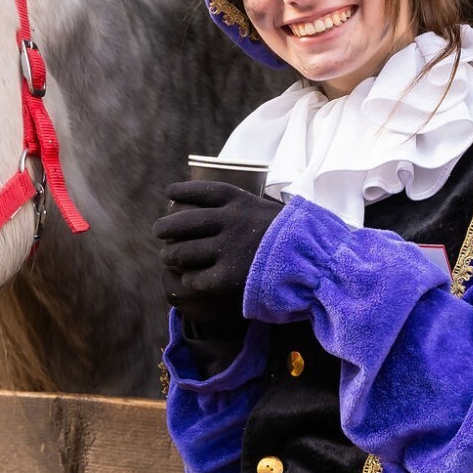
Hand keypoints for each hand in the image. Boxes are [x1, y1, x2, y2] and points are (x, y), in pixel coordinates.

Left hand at [154, 180, 282, 324]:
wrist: (315, 262)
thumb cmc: (296, 239)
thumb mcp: (271, 212)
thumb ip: (246, 211)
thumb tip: (225, 212)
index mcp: (240, 201)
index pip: (201, 191)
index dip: (181, 191)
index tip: (168, 192)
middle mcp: (228, 222)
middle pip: (182, 222)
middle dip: (165, 227)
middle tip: (158, 232)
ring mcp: (225, 249)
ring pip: (182, 252)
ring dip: (171, 256)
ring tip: (168, 257)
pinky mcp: (226, 277)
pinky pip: (194, 279)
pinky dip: (188, 280)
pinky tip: (187, 280)